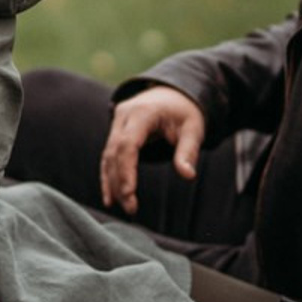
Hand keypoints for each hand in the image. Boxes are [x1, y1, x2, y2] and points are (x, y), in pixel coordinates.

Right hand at [100, 85, 205, 214]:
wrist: (172, 93)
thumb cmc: (185, 112)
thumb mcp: (193, 129)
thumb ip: (188, 151)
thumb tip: (187, 175)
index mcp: (143, 112)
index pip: (128, 144)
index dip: (126, 170)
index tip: (130, 193)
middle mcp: (124, 116)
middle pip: (114, 152)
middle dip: (120, 182)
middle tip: (131, 208)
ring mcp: (116, 123)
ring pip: (108, 156)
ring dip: (113, 182)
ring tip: (123, 206)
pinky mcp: (115, 132)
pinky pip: (107, 156)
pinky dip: (108, 176)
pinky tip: (110, 197)